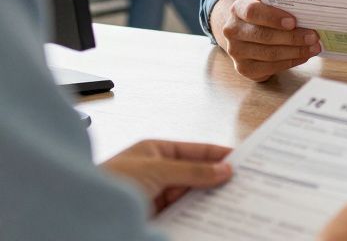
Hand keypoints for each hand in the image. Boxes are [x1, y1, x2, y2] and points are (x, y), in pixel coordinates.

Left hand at [100, 139, 231, 213]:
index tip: (243, 160)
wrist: (80, 215)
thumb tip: (223, 170)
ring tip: (233, 201)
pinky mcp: (154, 216)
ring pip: (191, 195)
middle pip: (196, 174)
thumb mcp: (156, 170)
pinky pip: (182, 213)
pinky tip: (212, 216)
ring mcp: (155, 195)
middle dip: (218, 179)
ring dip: (208, 199)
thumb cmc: (108, 182)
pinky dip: (197, 215)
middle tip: (244, 183)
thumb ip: (192, 171)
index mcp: (155, 151)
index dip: (219, 154)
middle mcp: (157, 171)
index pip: (196, 150)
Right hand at [211, 0, 320, 80]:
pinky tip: (304, 56)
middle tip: (313, 37)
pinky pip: (270, 67)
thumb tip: (311, 16)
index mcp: (237, 9)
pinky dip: (291, 62)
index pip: (252, 12)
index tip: (293, 22)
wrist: (247, 34)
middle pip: (264, 36)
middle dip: (292, 37)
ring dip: (296, 51)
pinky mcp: (244, 68)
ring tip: (314, 47)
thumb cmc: (264, 17)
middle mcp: (232, 31)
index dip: (273, 17)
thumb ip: (282, 8)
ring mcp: (236, 51)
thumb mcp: (268, 7)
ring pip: (269, 53)